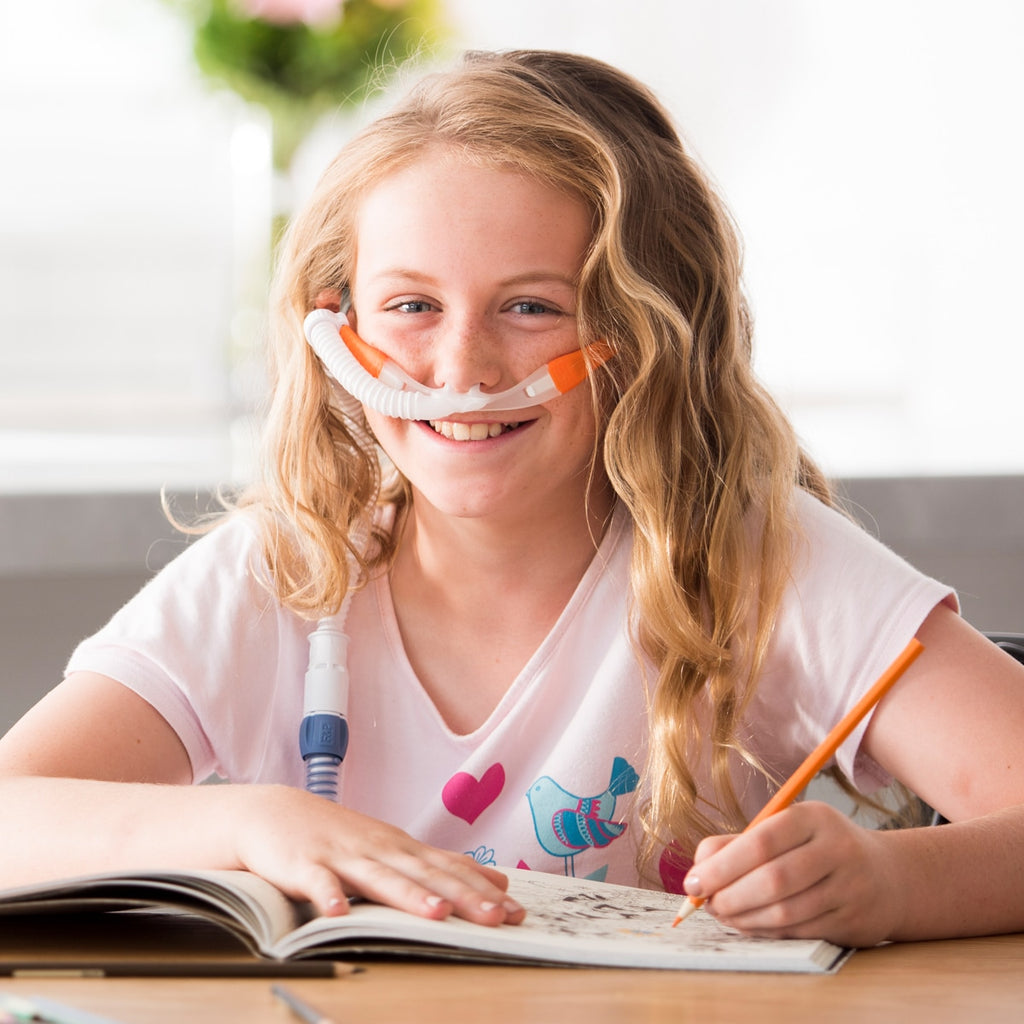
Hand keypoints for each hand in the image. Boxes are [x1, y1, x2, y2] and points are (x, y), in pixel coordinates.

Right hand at [232, 785, 525, 926]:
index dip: (482, 890)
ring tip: (435, 913)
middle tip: (495, 916)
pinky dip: (328, 896)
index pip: (450, 869)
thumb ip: (439, 866)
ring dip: (408, 896)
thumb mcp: (393, 848)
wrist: (274, 812)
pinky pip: (316, 883)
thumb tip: (494, 881)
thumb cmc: (339, 835)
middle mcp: (379, 850)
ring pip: (380, 878)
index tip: (516, 910)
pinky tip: (338, 913)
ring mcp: (342, 856)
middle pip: (425, 875)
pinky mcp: (304, 865)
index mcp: (402, 849)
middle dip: (462, 896)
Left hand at [683, 801, 901, 946]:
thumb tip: (698, 866)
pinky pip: (798, 932)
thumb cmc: (818, 849)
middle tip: (705, 903)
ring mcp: (849, 888)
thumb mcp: (785, 830)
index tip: (694, 882)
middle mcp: (836, 849)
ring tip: (723, 914)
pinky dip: (765, 932)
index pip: (760, 841)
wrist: (888, 877)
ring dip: (744, 918)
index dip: (721, 866)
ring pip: (785, 912)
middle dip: (729, 896)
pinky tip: (748, 925)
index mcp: (813, 817)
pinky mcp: (853, 922)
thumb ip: (738, 843)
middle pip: (772, 880)